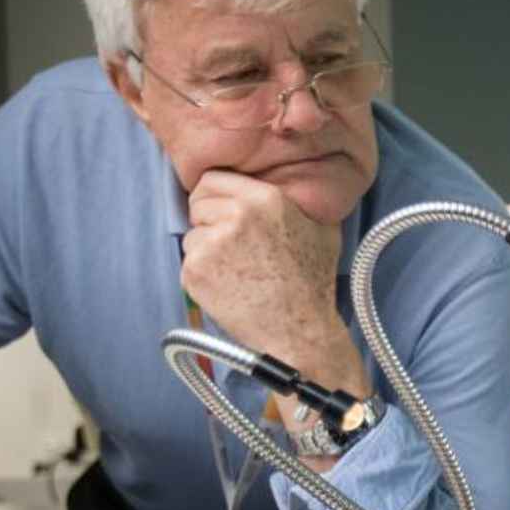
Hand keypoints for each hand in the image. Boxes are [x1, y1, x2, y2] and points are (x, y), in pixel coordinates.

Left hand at [181, 170, 353, 383]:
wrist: (300, 331)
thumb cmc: (312, 285)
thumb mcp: (321, 230)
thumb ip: (300, 203)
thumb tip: (293, 186)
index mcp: (266, 199)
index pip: (212, 178)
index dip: (213, 196)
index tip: (218, 211)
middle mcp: (236, 214)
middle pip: (196, 203)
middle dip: (206, 220)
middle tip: (228, 247)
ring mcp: (213, 243)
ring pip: (191, 236)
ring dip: (205, 251)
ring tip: (236, 273)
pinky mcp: (196, 270)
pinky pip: (188, 264)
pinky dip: (202, 276)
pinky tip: (228, 289)